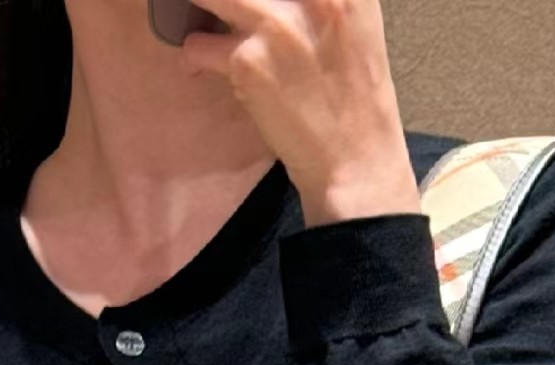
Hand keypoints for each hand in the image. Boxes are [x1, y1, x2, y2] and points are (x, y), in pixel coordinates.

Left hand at [178, 0, 421, 225]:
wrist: (356, 159)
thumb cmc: (355, 94)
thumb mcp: (353, 19)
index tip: (245, 5)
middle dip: (220, 0)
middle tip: (215, 8)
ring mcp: (275, 23)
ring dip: (199, 9)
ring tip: (205, 26)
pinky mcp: (247, 63)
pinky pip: (197, 45)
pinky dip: (198, 58)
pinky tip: (212, 70)